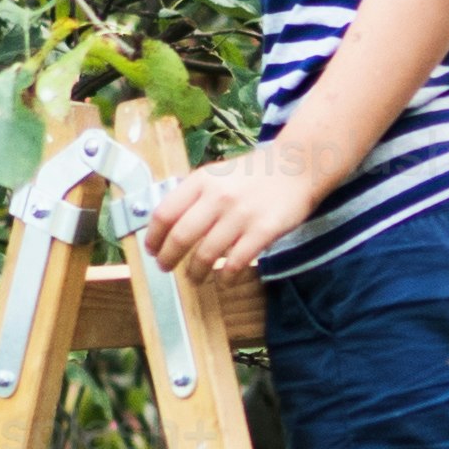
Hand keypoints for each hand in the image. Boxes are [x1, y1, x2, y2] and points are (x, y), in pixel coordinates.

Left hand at [140, 145, 326, 280]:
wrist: (296, 167)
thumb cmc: (252, 175)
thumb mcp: (217, 175)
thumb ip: (194, 195)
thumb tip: (167, 227)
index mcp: (202, 180)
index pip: (165, 213)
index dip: (154, 237)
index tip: (152, 250)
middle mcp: (218, 197)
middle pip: (181, 237)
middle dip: (168, 259)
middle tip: (166, 268)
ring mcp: (241, 215)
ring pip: (206, 255)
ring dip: (195, 273)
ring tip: (195, 278)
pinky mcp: (263, 231)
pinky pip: (235, 263)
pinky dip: (225, 278)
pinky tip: (223, 281)